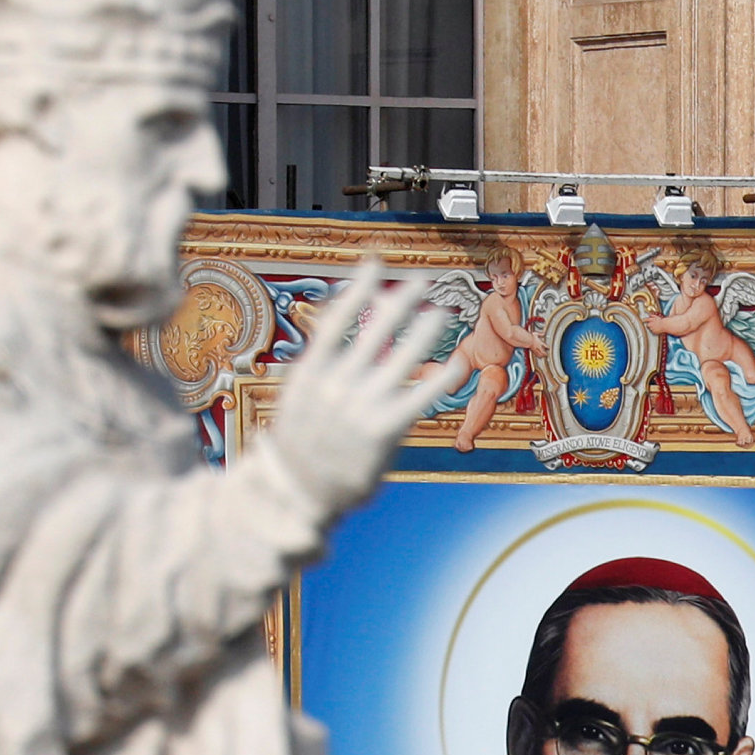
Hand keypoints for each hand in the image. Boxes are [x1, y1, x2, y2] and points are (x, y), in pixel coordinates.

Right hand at [264, 259, 447, 523]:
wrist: (297, 490)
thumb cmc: (303, 443)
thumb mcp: (299, 396)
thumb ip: (323, 365)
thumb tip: (343, 330)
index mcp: (311, 370)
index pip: (337, 318)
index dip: (358, 289)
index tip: (375, 265)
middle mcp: (336, 382)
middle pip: (374, 329)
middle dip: (401, 301)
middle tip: (423, 280)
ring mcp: (360, 405)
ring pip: (400, 357)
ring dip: (425, 331)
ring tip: (442, 312)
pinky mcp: (383, 430)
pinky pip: (418, 398)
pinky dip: (440, 380)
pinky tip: (457, 365)